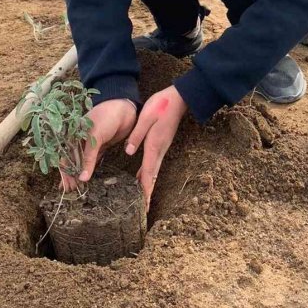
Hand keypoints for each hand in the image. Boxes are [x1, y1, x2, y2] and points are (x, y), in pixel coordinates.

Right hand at [60, 98, 136, 191]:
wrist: (124, 108)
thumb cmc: (106, 117)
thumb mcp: (95, 136)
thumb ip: (88, 157)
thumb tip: (82, 178)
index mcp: (73, 135)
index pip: (65, 157)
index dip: (65, 173)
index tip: (66, 187)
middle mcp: (79, 140)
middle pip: (72, 162)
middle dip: (71, 176)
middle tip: (72, 192)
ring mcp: (91, 144)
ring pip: (82, 163)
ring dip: (80, 174)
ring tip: (78, 189)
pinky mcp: (101, 146)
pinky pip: (94, 161)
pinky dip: (90, 170)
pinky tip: (87, 178)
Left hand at [125, 86, 187, 210]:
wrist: (179, 98)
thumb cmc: (161, 105)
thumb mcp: (146, 117)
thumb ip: (137, 135)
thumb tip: (128, 153)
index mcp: (154, 145)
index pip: (148, 172)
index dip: (145, 190)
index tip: (143, 206)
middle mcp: (159, 150)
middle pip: (152, 176)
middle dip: (147, 193)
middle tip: (142, 210)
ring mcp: (162, 147)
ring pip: (153, 170)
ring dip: (147, 184)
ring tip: (140, 198)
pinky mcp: (161, 143)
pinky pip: (153, 162)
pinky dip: (147, 173)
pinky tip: (141, 176)